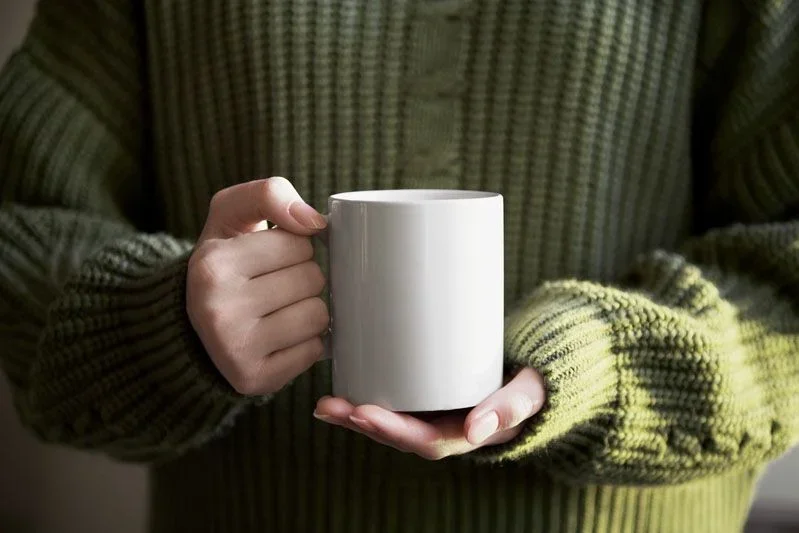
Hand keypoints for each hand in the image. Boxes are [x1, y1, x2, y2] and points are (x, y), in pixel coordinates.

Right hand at [187, 177, 328, 394]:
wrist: (192, 327)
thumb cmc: (225, 262)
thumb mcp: (231, 215)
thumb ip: (269, 194)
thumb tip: (315, 222)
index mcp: (211, 264)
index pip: (299, 242)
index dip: (294, 246)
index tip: (269, 258)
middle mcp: (217, 309)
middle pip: (312, 278)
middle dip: (303, 278)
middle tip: (274, 285)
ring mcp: (235, 349)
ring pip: (319, 315)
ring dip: (309, 310)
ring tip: (278, 311)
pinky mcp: (255, 379)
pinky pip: (316, 351)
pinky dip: (306, 343)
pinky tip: (279, 338)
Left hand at [314, 368, 544, 459]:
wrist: (535, 371)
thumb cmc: (533, 382)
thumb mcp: (531, 393)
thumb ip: (512, 407)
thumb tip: (478, 430)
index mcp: (466, 433)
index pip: (424, 441)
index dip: (392, 430)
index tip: (364, 414)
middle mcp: (444, 428)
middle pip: (398, 433)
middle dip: (363, 422)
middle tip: (332, 406)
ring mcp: (432, 412)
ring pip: (389, 420)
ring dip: (355, 415)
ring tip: (325, 403)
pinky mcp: (424, 394)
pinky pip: (392, 402)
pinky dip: (365, 398)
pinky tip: (339, 388)